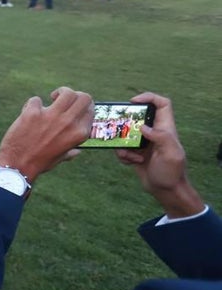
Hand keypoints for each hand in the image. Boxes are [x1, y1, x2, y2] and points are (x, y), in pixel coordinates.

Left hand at [0, 87, 93, 183]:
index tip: (73, 107)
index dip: (82, 105)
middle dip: (74, 95)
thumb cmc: (40, 162)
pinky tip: (29, 113)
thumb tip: (77, 150)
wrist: (17, 165)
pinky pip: (36, 99)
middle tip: (63, 99)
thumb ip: (71, 150)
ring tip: (52, 99)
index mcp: (79, 134)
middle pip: (83, 97)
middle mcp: (69, 123)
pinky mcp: (33, 112)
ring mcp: (51, 116)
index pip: (90, 109)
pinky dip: (32, 104)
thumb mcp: (61, 157)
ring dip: (59, 93)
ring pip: (66, 92)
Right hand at [115, 93, 203, 217]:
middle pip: (138, 116)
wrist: (166, 191)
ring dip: (122, 143)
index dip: (149, 97)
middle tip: (119, 128)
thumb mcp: (171, 155)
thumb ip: (161, 137)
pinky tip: (130, 162)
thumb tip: (143, 127)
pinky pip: (122, 147)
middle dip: (126, 123)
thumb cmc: (171, 173)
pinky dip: (122, 155)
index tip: (133, 102)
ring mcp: (144, 142)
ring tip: (130, 155)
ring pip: (126, 133)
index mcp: (166, 129)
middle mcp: (155, 133)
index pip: (162, 104)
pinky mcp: (135, 152)